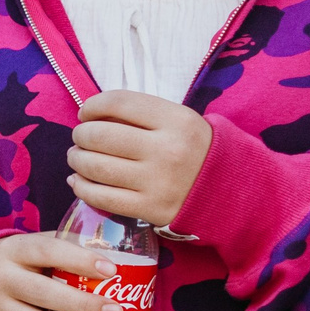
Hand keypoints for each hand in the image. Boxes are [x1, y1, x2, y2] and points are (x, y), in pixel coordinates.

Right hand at [0, 232, 123, 310]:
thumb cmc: (17, 262)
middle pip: (42, 293)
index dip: (79, 260)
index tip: (111, 271)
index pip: (47, 251)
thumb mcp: (31, 245)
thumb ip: (65, 248)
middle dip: (83, 303)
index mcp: (14, 251)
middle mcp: (1, 280)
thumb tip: (119, 258)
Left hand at [70, 90, 211, 227]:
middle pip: (100, 135)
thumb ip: (141, 115)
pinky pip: (101, 197)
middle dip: (81, 135)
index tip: (86, 112)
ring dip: (76, 159)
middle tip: (80, 138)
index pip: (118, 102)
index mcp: (177, 121)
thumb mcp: (179, 122)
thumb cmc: (195, 150)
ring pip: (95, 166)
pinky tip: (78, 181)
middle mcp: (168, 150)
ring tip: (77, 157)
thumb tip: (90, 116)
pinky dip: (81, 187)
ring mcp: (158, 182)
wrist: (233, 191)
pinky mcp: (150, 209)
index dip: (92, 105)